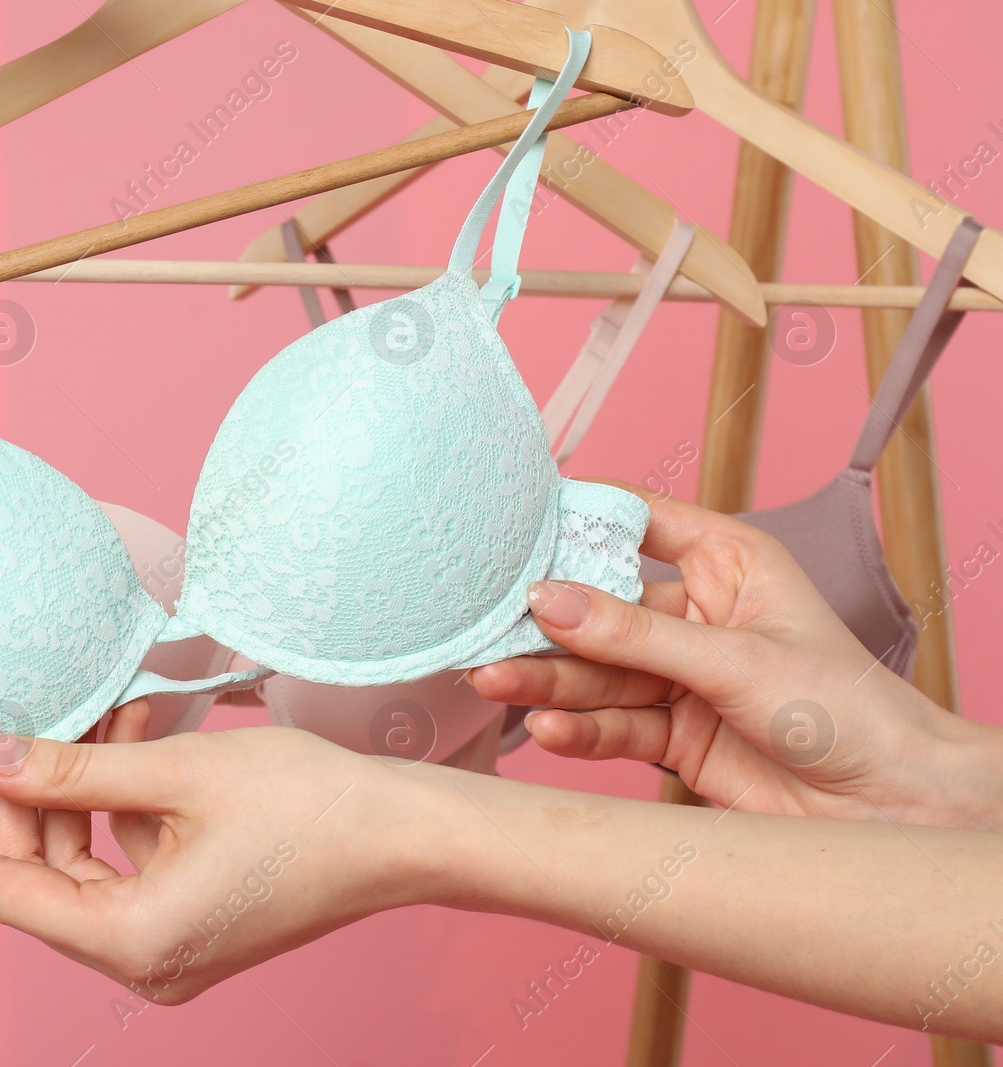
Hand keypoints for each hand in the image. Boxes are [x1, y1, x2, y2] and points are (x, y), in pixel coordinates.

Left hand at [0, 711, 451, 1002]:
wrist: (407, 834)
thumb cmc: (310, 805)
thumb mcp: (176, 774)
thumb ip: (69, 767)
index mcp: (129, 940)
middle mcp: (139, 959)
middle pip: (37, 871)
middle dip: (28, 789)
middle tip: (29, 715)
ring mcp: (165, 944)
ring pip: (76, 860)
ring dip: (79, 786)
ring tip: (106, 714)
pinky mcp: (187, 919)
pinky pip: (120, 859)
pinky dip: (116, 803)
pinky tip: (132, 741)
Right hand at [470, 486, 1001, 829]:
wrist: (891, 810)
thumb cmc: (847, 711)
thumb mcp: (735, 660)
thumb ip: (635, 636)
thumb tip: (549, 600)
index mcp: (728, 563)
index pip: (638, 522)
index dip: (578, 521)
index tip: (512, 525)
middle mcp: (698, 615)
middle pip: (602, 608)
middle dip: (548, 623)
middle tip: (489, 630)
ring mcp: (680, 677)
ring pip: (597, 671)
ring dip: (548, 680)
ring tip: (496, 682)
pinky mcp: (671, 736)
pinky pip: (611, 725)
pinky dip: (578, 729)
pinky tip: (547, 728)